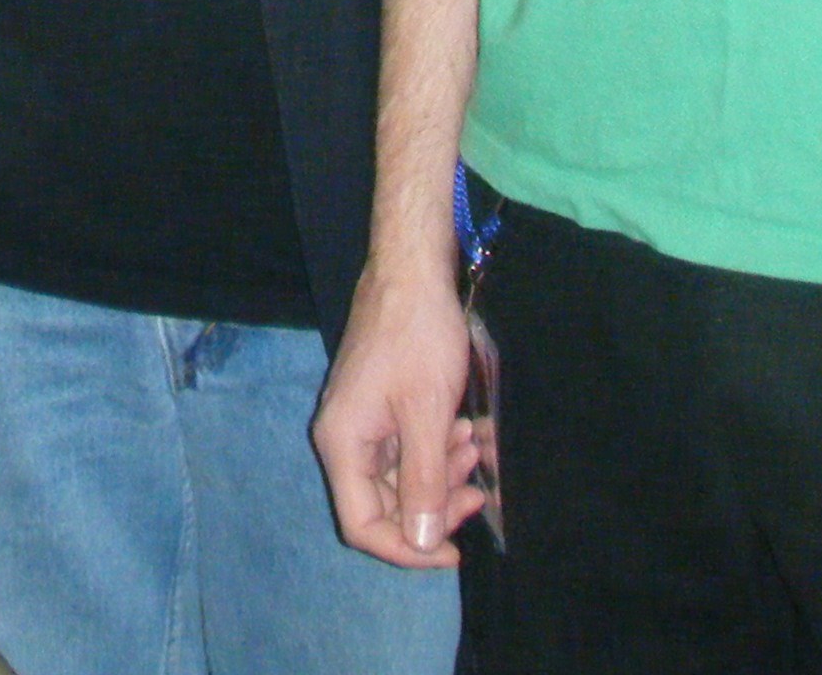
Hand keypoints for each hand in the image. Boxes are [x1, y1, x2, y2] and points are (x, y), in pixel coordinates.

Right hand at [313, 258, 484, 568]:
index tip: (454, 548)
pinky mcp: (381, 408)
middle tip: (478, 489)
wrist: (412, 271)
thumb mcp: (427, 413)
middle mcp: (345, 439)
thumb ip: (423, 480)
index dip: (407, 548)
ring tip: (476, 446)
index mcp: (343, 443)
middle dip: (434, 504)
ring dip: (442, 474)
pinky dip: (438, 450)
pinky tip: (466, 430)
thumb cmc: (417, 336)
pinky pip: (407, 449)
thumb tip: (421, 542)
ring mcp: (362, 423)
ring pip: (401, 478)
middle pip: (384, 505)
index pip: (363, 525)